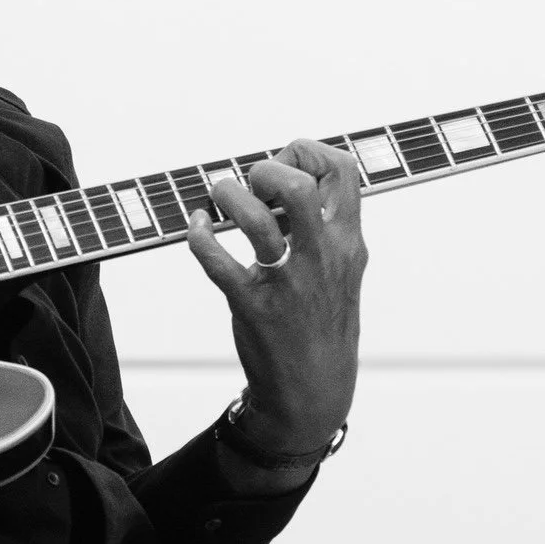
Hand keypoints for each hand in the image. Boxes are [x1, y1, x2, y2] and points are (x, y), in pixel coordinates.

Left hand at [186, 139, 367, 459]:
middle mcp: (321, 257)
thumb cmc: (321, 322)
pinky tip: (197, 227)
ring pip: (253, 218)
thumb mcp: (341, 268)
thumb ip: (322, 225)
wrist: (314, 391)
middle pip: (297, 186)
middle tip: (252, 185)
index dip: (306, 152)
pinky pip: (216, 260)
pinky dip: (198, 235)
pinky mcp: (253, 306)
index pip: (343, 169)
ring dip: (226, 196)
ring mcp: (287, 282)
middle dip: (265, 169)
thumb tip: (281, 178)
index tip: (284, 163)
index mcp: (347, 242)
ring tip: (217, 199)